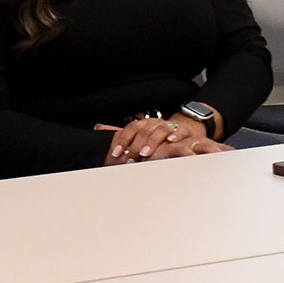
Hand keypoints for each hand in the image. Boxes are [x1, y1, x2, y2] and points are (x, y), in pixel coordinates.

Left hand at [96, 113, 222, 163]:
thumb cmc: (159, 138)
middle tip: (130, 159)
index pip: (130, 129)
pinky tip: (171, 141)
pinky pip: (180, 131)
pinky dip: (175, 135)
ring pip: (160, 130)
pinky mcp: (184, 132)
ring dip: (152, 142)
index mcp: (143, 124)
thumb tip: (99, 128)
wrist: (184, 130)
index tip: (116, 153)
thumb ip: (124, 137)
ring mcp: (170, 127)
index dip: (122, 140)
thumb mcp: (142, 137)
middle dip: (135, 145)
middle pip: (144, 130)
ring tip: (145, 154)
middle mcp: (156, 123)